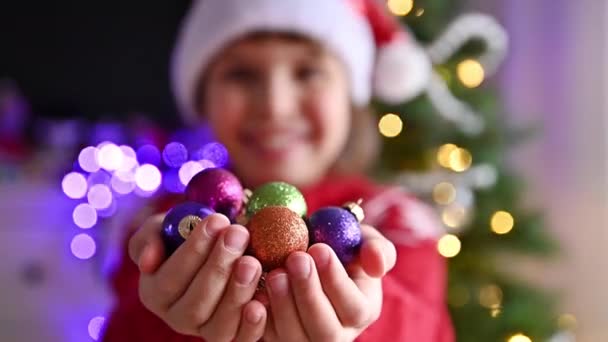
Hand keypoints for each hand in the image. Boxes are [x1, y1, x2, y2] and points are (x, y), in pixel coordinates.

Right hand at [128, 213, 266, 341]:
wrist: (222, 245)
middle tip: (238, 234)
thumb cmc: (190, 235)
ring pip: (219, 327)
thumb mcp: (164, 227)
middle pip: (195, 306)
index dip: (194, 251)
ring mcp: (207, 331)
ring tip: (252, 261)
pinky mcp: (234, 336)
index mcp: (155, 293)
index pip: (170, 280)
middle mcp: (178, 318)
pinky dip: (253, 325)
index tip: (216, 220)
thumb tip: (148, 262)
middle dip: (218, 268)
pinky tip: (263, 299)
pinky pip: (242, 340)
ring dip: (237, 293)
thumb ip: (150, 237)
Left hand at [262, 224, 396, 341]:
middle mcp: (338, 334)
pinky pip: (269, 338)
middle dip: (309, 293)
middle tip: (296, 258)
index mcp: (362, 310)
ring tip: (276, 273)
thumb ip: (377, 249)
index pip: (354, 307)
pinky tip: (255, 292)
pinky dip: (259, 318)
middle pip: (326, 331)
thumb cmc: (339, 246)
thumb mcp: (363, 240)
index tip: (319, 249)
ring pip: (295, 338)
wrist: (304, 253)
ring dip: (284, 306)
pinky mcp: (278, 339)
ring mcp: (306, 340)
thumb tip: (375, 262)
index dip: (336, 280)